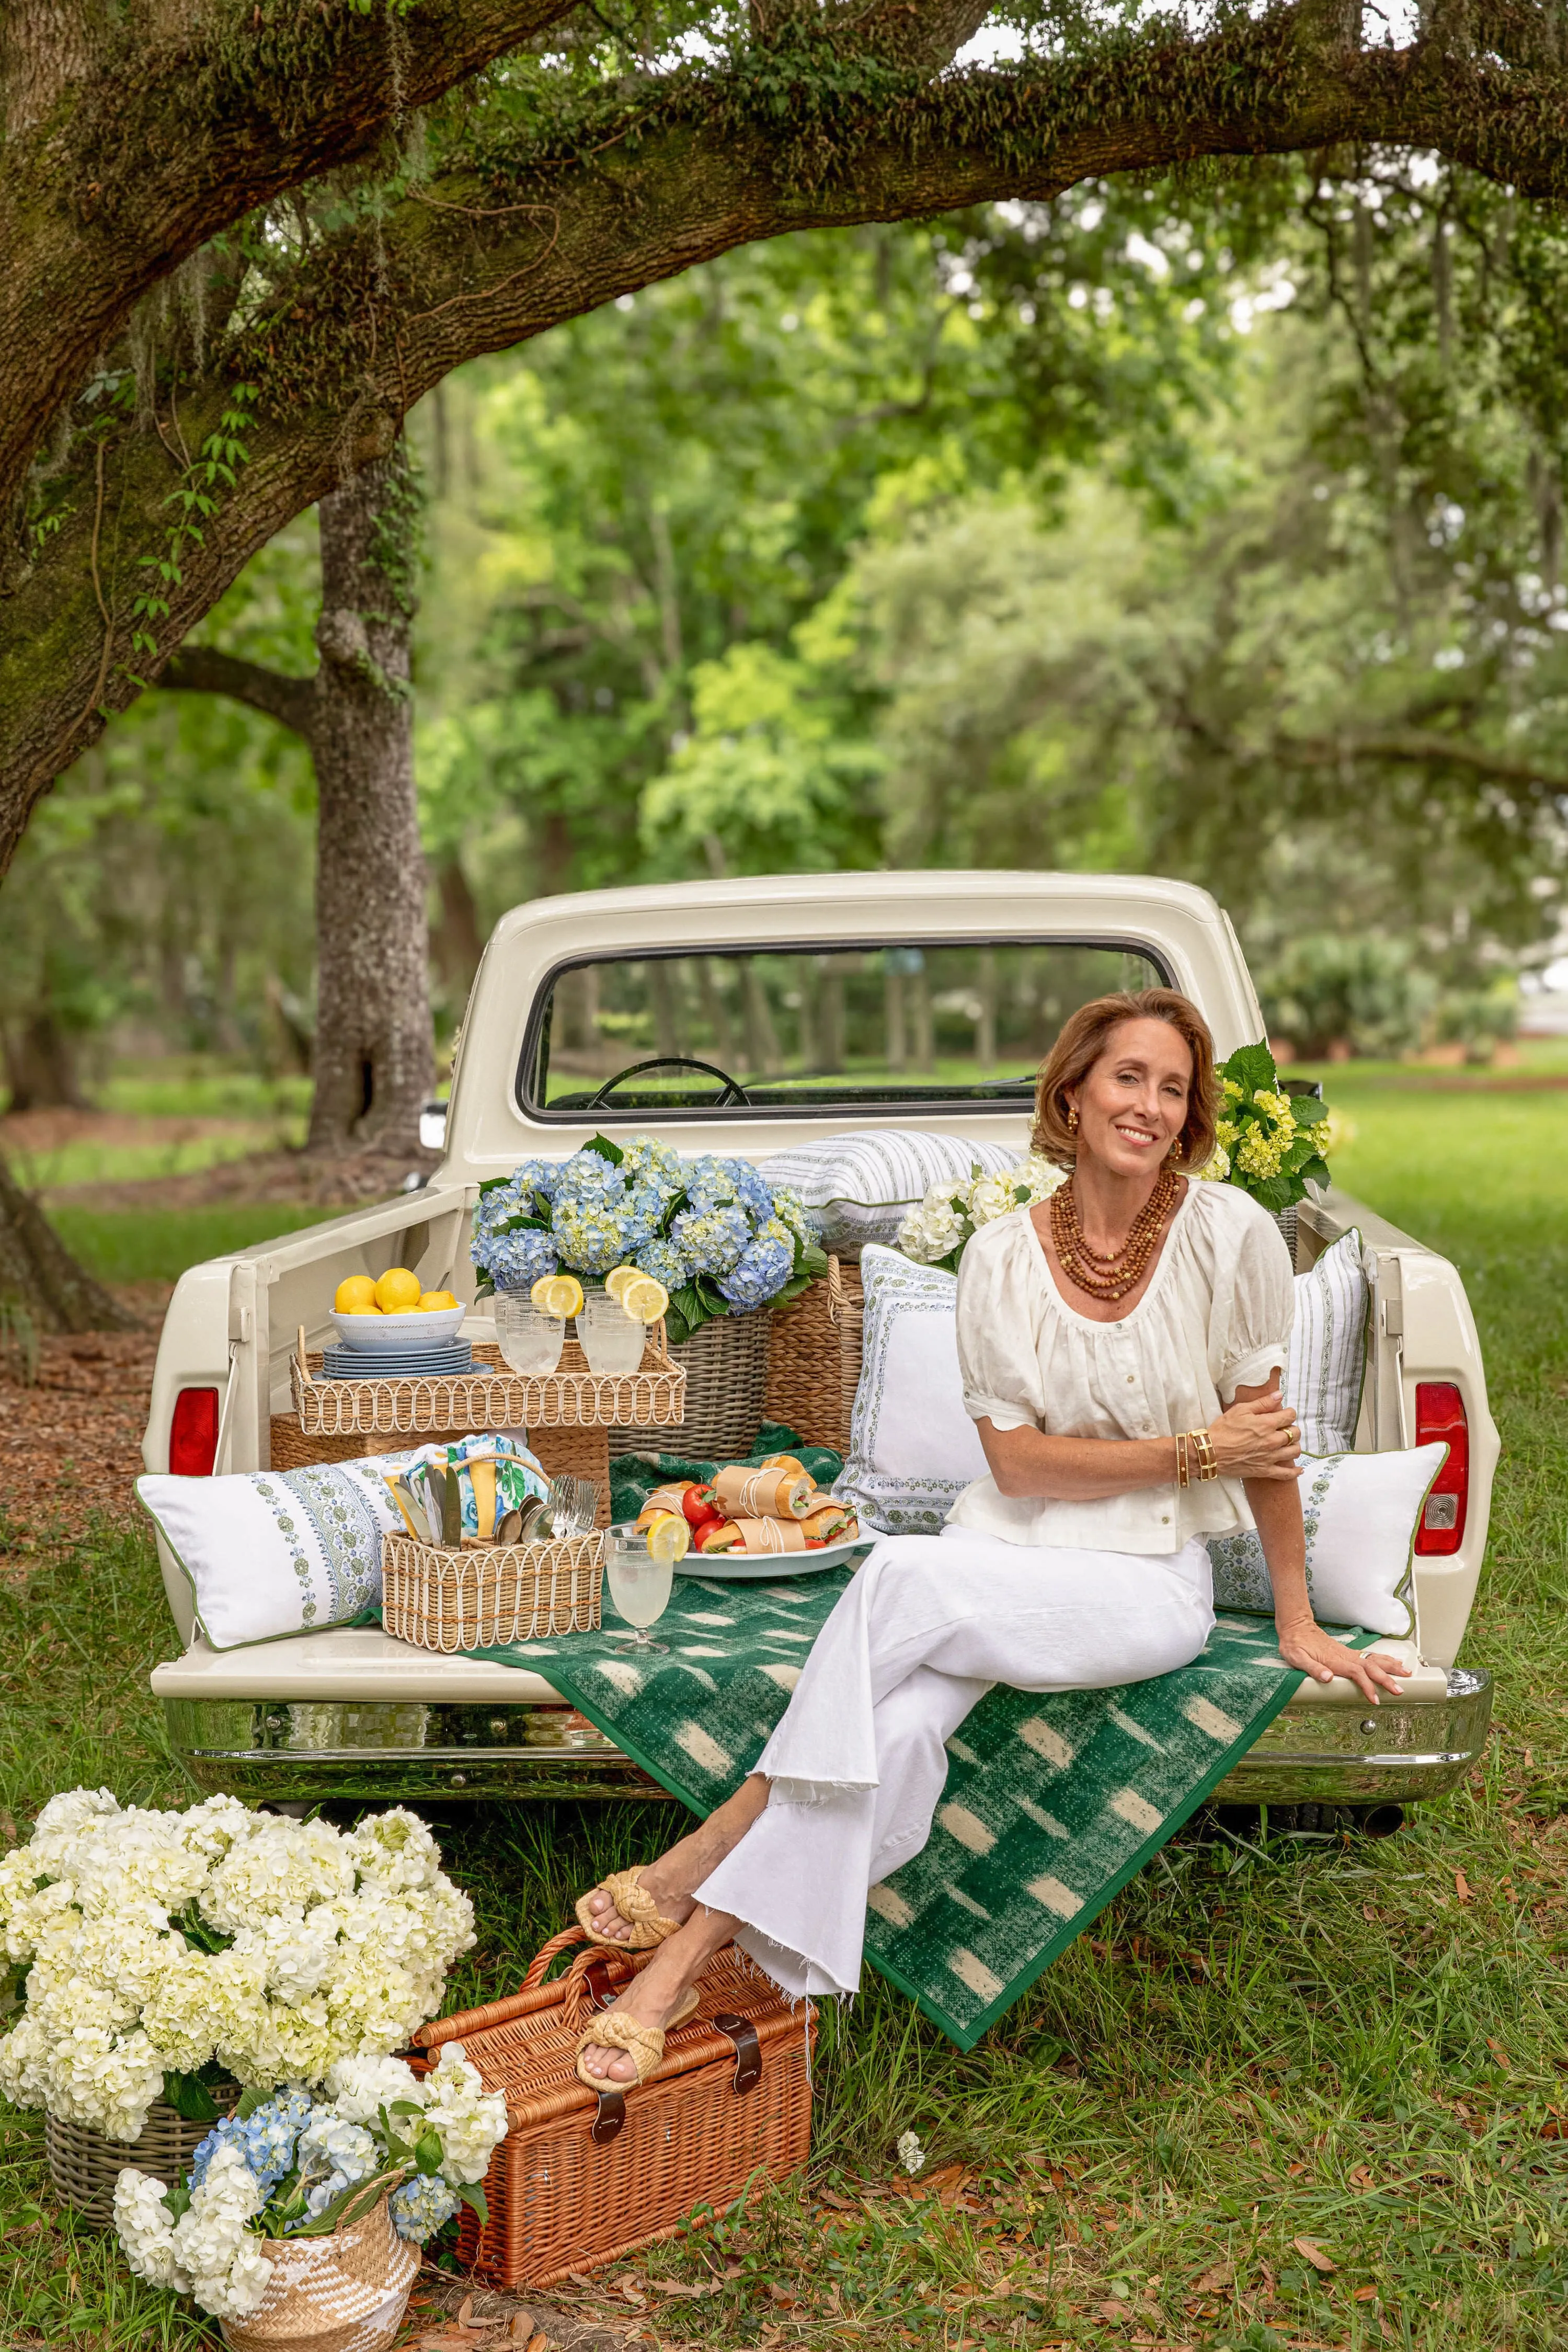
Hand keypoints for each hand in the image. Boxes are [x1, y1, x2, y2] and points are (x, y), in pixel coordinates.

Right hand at [1206, 1393, 1302, 1481]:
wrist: (1210, 1452)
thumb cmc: (1223, 1429)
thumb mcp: (1240, 1410)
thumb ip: (1262, 1402)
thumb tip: (1279, 1395)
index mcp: (1267, 1424)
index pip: (1290, 1416)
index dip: (1288, 1413)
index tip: (1283, 1414)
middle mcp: (1272, 1441)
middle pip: (1295, 1433)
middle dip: (1291, 1428)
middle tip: (1284, 1428)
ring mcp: (1270, 1457)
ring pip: (1294, 1451)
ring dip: (1294, 1446)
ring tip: (1288, 1444)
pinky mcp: (1265, 1471)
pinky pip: (1286, 1474)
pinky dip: (1294, 1472)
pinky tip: (1298, 1469)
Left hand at [1275, 1618, 1412, 1704]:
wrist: (1296, 1626)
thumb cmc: (1295, 1643)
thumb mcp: (1297, 1657)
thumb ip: (1312, 1668)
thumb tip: (1326, 1677)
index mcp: (1335, 1660)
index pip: (1357, 1674)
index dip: (1367, 1687)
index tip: (1375, 1699)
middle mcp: (1346, 1656)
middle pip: (1371, 1667)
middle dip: (1387, 1678)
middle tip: (1400, 1690)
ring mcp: (1349, 1653)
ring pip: (1374, 1659)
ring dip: (1391, 1666)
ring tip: (1407, 1673)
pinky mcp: (1348, 1653)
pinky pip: (1370, 1656)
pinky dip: (1384, 1660)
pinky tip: (1393, 1662)